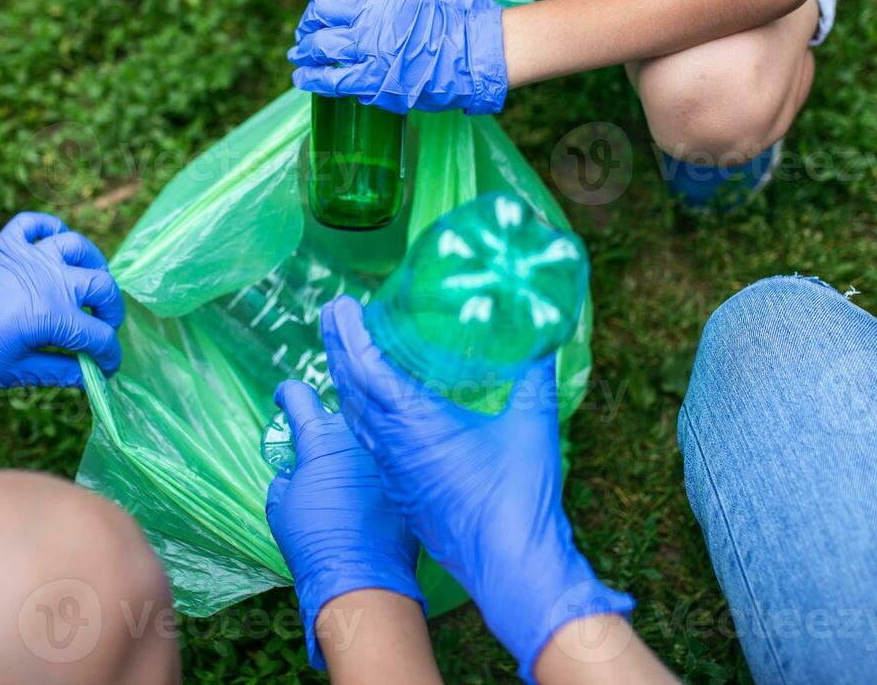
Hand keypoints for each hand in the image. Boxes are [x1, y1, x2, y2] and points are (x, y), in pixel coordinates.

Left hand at [0, 212, 124, 407]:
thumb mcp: (17, 372)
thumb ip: (61, 372)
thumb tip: (88, 376)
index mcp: (52, 315)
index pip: (98, 336)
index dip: (108, 356)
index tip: (107, 368)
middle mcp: (48, 279)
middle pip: (101, 287)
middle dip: (111, 311)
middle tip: (103, 327)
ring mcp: (27, 257)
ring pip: (77, 246)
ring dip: (92, 264)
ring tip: (88, 283)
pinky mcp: (4, 245)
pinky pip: (35, 224)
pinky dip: (49, 228)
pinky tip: (52, 245)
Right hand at [266, 380, 423, 668]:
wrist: (362, 576)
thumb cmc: (314, 541)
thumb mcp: (280, 506)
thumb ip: (284, 478)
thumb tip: (293, 472)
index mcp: (320, 437)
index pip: (301, 395)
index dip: (289, 394)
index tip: (286, 399)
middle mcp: (356, 437)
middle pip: (339, 412)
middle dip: (327, 426)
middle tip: (318, 451)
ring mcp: (385, 454)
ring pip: (367, 437)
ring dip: (354, 448)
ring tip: (346, 474)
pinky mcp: (406, 476)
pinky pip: (387, 462)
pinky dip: (375, 470)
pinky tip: (368, 494)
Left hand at [289, 0, 507, 114]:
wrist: (466, 53)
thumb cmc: (440, 24)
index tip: (317, 5)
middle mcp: (367, 13)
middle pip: (319, 13)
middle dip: (308, 25)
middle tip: (305, 35)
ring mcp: (368, 47)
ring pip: (319, 45)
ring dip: (305, 51)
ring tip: (299, 56)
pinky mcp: (371, 78)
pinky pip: (330, 78)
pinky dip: (311, 78)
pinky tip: (302, 78)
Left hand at [321, 296, 631, 682]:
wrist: (511, 569)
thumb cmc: (520, 501)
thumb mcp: (531, 428)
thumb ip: (533, 380)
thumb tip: (544, 340)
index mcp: (416, 424)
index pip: (368, 369)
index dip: (351, 335)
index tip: (340, 306)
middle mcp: (394, 447)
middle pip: (353, 388)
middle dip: (339, 347)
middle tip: (332, 313)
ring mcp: (394, 473)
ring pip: (358, 419)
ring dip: (348, 381)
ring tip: (345, 351)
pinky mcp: (404, 493)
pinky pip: (371, 445)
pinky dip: (363, 415)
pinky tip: (372, 410)